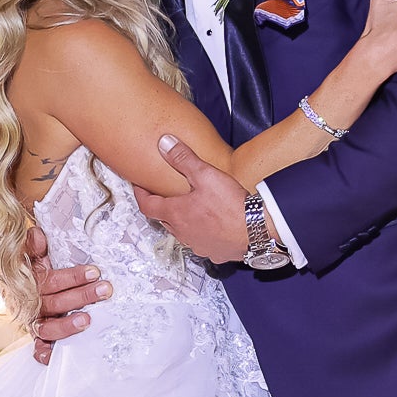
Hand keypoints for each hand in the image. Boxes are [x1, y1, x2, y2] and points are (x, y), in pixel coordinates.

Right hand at [24, 222, 110, 363]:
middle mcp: (31, 304)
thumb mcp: (36, 257)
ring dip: (67, 325)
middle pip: (53, 303)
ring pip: (47, 328)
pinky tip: (56, 355)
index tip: (94, 272)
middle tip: (105, 290)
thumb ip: (36, 247)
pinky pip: (39, 349)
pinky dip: (45, 353)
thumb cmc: (37, 272)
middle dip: (80, 296)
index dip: (72, 277)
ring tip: (88, 321)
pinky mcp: (38, 339)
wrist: (16, 292)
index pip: (50, 280)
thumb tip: (37, 234)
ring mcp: (34, 323)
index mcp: (31, 282)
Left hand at [134, 136, 250, 262]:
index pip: (147, 206)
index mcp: (176, 214)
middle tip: (164, 195)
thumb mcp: (206, 175)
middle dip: (162, 207)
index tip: (138, 187)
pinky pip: (201, 242)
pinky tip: (211, 225)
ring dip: (182, 221)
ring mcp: (198, 245)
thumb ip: (183, 159)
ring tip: (190, 208)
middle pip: (163, 220)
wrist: (258, 231)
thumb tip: (164, 143)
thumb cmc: (231, 206)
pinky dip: (202, 233)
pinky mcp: (214, 252)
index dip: (140, 195)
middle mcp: (183, 233)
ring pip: (182, 232)